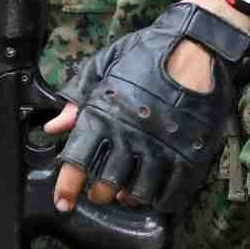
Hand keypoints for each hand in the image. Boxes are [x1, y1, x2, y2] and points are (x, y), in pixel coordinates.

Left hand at [41, 0, 249, 213]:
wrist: (196, 46)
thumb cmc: (146, 54)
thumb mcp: (104, 69)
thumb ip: (77, 101)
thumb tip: (53, 127)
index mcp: (104, 117)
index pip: (76, 163)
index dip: (67, 188)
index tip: (63, 202)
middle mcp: (129, 138)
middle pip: (105, 186)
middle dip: (99, 193)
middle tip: (101, 190)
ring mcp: (161, 148)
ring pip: (138, 194)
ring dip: (129, 197)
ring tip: (128, 191)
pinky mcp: (190, 154)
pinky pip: (172, 192)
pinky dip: (161, 199)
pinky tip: (156, 194)